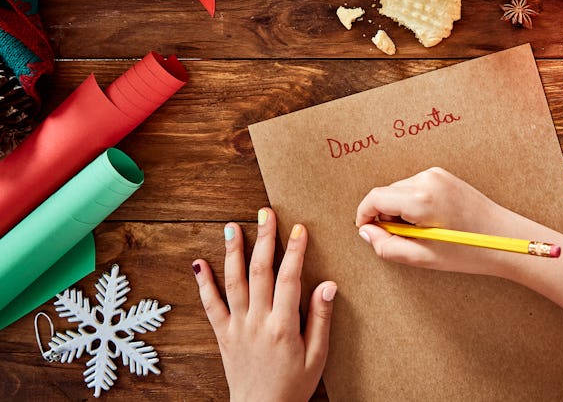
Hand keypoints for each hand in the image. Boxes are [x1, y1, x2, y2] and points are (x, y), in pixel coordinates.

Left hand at [192, 208, 336, 401]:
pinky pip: (210, 306)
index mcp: (283, 326)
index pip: (290, 279)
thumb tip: (328, 285)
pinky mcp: (223, 335)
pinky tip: (199, 264)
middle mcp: (257, 322)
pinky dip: (203, 284)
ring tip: (232, 227)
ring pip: (233, 282)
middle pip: (260, 271)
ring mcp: (237, 327)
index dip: (295, 251)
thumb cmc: (293, 387)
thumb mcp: (317, 356)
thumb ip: (321, 319)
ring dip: (233, 252)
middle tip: (265, 213)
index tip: (299, 229)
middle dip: (264, 238)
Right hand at [355, 167, 520, 275]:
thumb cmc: (468, 251)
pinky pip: (414, 187)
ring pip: (399, 190)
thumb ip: (387, 246)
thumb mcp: (423, 257)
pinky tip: (429, 221)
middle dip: (384, 215)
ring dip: (399, 210)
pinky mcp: (443, 175)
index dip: (364, 216)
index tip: (366, 231)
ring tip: (420, 233)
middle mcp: (426, 179)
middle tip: (401, 240)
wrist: (505, 238)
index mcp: (421, 198)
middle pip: (386, 193)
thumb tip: (366, 232)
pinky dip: (412, 203)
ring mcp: (436, 174)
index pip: (375, 198)